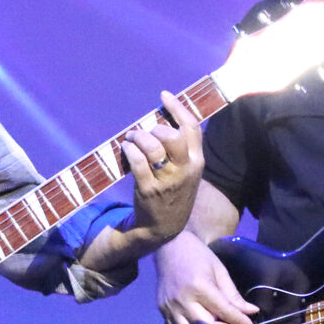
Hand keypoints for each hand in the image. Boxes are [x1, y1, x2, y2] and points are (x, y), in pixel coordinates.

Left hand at [119, 92, 203, 245]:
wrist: (163, 228)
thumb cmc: (173, 193)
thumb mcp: (186, 172)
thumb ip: (182, 149)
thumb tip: (162, 118)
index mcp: (197, 162)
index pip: (192, 128)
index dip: (177, 108)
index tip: (164, 95)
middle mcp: (185, 170)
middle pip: (172, 136)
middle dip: (155, 129)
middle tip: (144, 133)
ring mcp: (168, 181)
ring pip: (153, 147)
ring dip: (138, 137)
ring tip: (131, 138)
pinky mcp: (149, 190)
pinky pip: (138, 162)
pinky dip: (130, 151)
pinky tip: (125, 149)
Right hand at [154, 231, 257, 323]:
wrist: (169, 246)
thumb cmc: (197, 255)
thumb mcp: (219, 271)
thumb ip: (233, 295)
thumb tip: (251, 312)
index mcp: (200, 287)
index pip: (224, 311)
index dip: (239, 322)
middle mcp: (183, 301)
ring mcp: (170, 308)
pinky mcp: (162, 310)